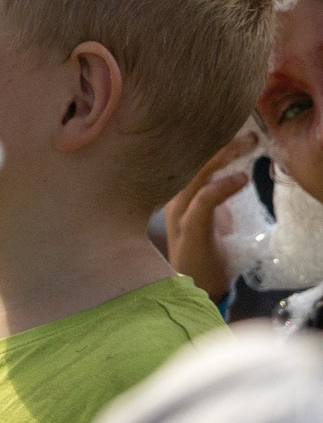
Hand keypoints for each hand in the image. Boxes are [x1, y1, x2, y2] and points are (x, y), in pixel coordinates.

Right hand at [163, 130, 256, 299]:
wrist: (194, 291)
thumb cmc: (206, 259)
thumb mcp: (211, 223)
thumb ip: (216, 202)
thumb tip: (234, 180)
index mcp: (177, 196)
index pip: (190, 161)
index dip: (212, 145)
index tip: (235, 131)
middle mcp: (173, 199)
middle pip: (193, 160)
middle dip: (221, 143)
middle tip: (249, 133)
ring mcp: (179, 212)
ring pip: (197, 173)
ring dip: (224, 155)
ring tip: (248, 144)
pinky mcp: (190, 227)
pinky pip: (205, 199)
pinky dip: (224, 186)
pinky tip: (242, 179)